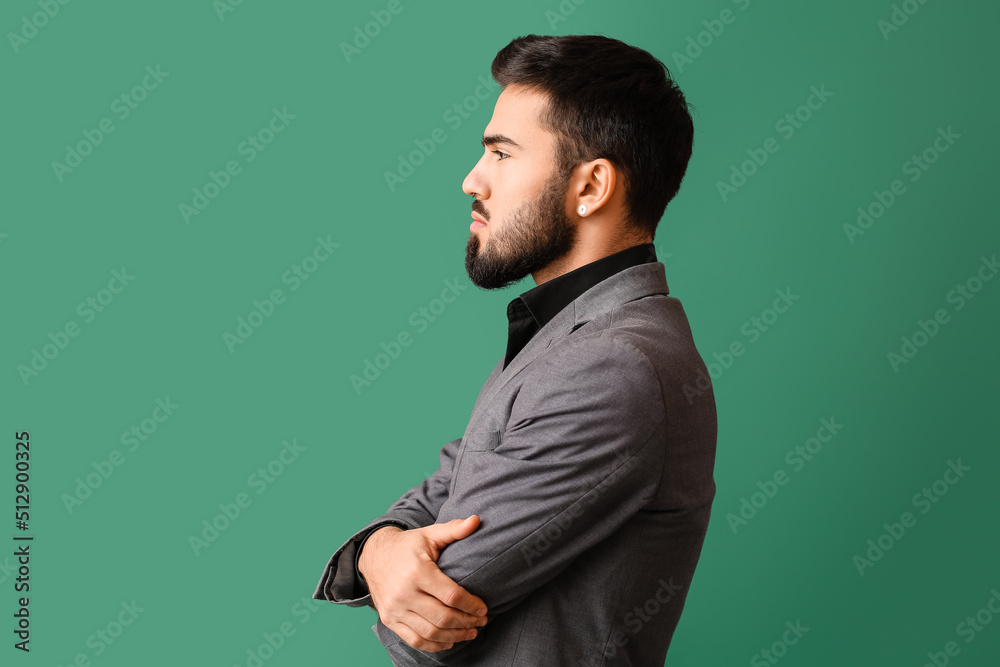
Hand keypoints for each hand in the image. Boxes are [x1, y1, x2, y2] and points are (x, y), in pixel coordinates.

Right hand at [359, 516, 488, 651]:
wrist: (374, 555)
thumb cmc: (407, 546)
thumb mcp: (429, 534)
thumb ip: (454, 529)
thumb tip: (476, 520)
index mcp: (417, 571)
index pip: (451, 596)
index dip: (471, 605)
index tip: (484, 608)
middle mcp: (404, 593)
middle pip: (443, 617)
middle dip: (467, 622)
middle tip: (481, 622)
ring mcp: (395, 609)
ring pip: (430, 632)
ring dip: (455, 636)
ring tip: (471, 632)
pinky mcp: (389, 620)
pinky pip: (414, 640)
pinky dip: (434, 645)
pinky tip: (450, 641)